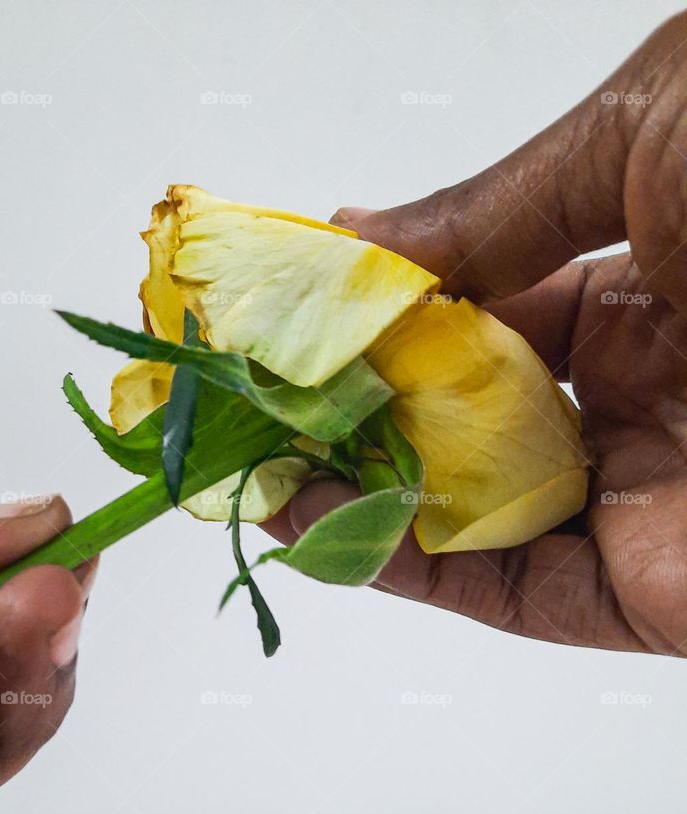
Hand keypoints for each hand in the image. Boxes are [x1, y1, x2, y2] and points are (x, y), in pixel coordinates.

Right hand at [267, 12, 686, 655]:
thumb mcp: (646, 136)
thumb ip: (493, 203)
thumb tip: (361, 229)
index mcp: (654, 275)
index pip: (479, 308)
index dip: (377, 317)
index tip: (291, 319)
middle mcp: (646, 389)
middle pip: (462, 419)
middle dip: (351, 411)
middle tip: (253, 399)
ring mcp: (646, 494)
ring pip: (471, 512)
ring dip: (357, 493)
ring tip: (257, 464)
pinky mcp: (654, 593)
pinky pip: (508, 589)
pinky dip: (407, 568)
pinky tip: (324, 526)